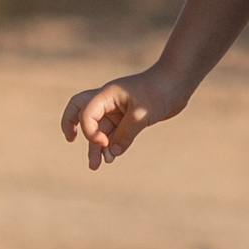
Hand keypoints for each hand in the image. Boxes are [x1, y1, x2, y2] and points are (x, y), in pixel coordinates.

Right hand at [60, 71, 183, 168]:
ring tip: (95, 166)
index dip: (89, 131)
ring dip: (96, 146)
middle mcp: (108, 101)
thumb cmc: (159, 92)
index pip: (85, 113)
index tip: (104, 144)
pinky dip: (111, 145)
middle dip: (72, 126)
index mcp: (106, 95)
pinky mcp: (128, 117)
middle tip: (70, 140)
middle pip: (80, 111)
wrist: (178, 82)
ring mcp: (118, 109)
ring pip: (100, 128)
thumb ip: (125, 135)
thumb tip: (112, 153)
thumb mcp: (141, 115)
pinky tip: (111, 158)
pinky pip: (114, 132)